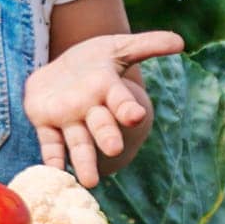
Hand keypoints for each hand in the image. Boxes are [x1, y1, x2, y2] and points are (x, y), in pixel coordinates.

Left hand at [23, 30, 184, 187]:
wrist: (62, 71)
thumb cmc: (95, 63)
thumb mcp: (119, 47)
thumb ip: (148, 45)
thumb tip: (180, 42)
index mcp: (108, 90)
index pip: (121, 101)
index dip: (128, 108)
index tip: (136, 115)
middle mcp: (91, 109)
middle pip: (101, 126)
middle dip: (107, 136)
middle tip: (114, 149)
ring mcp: (69, 118)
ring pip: (78, 143)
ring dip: (83, 161)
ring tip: (90, 181)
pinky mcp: (45, 122)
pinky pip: (50, 143)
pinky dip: (52, 158)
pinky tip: (54, 170)